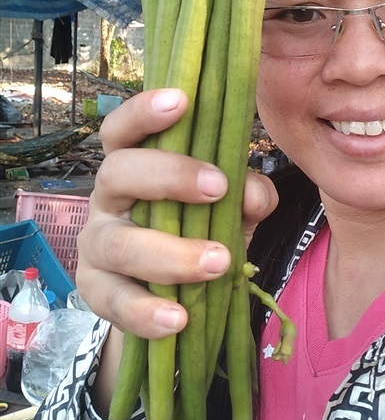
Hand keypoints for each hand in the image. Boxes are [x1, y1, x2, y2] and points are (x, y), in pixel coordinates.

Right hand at [76, 88, 277, 339]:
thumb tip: (253, 194)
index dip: (143, 111)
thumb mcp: (226, 206)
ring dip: (170, 253)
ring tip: (218, 261)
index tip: (181, 101)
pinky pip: (114, 301)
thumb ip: (246, 195)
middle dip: (168, 176)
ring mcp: (97, 244)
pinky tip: (178, 319)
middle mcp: (108, 197)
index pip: (123, 128)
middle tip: (220, 187)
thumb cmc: (195, 227)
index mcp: (134, 163)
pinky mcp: (96, 291)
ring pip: (119, 242)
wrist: (165, 289)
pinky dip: (147, 312)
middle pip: (116, 173)